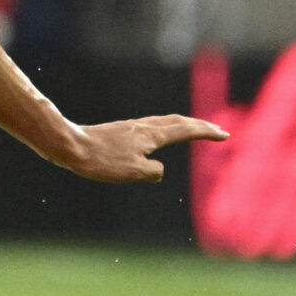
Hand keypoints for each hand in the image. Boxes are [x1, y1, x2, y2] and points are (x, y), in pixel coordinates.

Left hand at [59, 115, 229, 182]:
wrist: (71, 146)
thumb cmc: (101, 161)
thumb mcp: (134, 172)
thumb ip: (153, 172)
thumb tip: (157, 170)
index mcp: (152, 135)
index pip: (186, 131)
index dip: (206, 134)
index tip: (224, 135)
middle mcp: (145, 127)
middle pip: (179, 123)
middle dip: (200, 127)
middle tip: (218, 131)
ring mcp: (133, 128)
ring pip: (165, 123)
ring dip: (184, 126)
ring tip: (195, 129)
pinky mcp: (122, 132)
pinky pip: (153, 128)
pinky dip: (166, 129)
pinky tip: (159, 136)